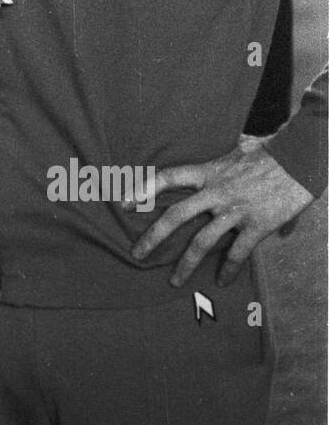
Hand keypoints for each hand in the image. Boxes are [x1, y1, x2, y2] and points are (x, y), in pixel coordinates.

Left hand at [129, 137, 314, 287]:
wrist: (301, 159)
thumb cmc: (273, 150)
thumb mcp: (245, 145)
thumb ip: (236, 149)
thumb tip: (243, 143)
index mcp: (209, 172)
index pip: (168, 177)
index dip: (143, 189)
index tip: (122, 203)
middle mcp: (216, 192)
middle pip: (176, 215)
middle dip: (152, 237)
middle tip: (136, 254)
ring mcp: (235, 210)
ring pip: (202, 241)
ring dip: (185, 264)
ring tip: (174, 280)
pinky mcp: (257, 225)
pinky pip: (238, 253)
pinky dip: (229, 269)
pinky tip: (221, 281)